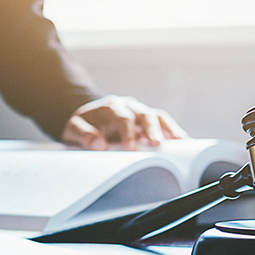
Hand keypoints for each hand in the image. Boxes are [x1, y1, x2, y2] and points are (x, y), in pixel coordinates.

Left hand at [61, 95, 187, 150]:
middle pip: (144, 114)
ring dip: (168, 130)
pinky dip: (172, 132)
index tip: (130, 148)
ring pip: (157, 117)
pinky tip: (182, 142)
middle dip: (151, 130)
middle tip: (156, 145)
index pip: (122, 117)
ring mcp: (139, 113)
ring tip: (179, 143)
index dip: (127, 132)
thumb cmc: (81, 126)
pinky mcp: (147, 122)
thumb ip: (82, 134)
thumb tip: (99, 144)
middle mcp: (128, 106)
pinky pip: (163, 123)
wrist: (86, 120)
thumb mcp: (72, 130)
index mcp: (110, 107)